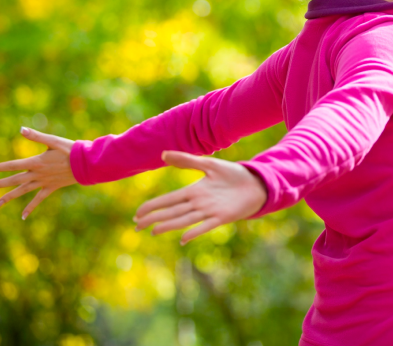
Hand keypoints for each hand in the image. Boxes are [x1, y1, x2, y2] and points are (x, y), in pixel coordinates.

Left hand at [0, 126, 76, 218]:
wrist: (86, 163)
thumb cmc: (70, 149)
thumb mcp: (53, 140)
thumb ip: (36, 136)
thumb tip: (21, 129)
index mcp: (35, 162)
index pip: (10, 165)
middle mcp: (36, 174)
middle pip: (12, 181)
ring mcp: (43, 182)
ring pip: (22, 191)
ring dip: (8, 198)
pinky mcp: (51, 187)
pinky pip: (38, 199)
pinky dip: (30, 208)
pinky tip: (23, 217)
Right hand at [133, 151, 267, 244]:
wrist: (255, 183)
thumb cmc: (232, 174)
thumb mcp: (209, 164)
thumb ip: (187, 161)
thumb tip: (163, 154)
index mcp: (194, 191)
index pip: (169, 199)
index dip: (153, 205)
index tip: (138, 213)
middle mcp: (199, 203)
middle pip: (172, 211)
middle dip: (154, 218)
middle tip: (137, 226)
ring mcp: (210, 211)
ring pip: (185, 219)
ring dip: (169, 225)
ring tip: (153, 231)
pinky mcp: (222, 217)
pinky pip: (206, 226)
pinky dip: (195, 232)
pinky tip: (183, 239)